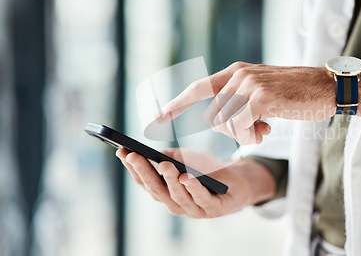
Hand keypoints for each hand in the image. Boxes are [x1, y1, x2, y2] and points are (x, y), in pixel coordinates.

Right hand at [116, 148, 275, 217]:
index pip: (144, 181)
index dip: (132, 168)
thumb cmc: (207, 171)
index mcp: (165, 193)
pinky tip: (186, 177)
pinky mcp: (213, 209)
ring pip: (177, 196)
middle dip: (144, 172)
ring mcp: (193, 209)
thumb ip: (169, 157)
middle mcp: (175, 204)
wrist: (237, 182)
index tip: (122, 151)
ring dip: (169, 180)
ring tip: (164, 165)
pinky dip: (193, 188)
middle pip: (157, 189)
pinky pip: (201, 199)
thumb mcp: (185, 159)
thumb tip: (152, 153)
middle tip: (134, 155)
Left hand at [156, 62, 336, 143]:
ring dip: (242, 135)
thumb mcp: (264, 93)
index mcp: (236, 72)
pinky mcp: (262, 98)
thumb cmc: (297, 94)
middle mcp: (239, 75)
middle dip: (229, 131)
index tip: (157, 116)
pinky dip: (250, 136)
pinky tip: (267, 131)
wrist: (328, 87)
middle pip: (213, 115)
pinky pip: (240, 127)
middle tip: (255, 132)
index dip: (176, 102)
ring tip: (264, 129)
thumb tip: (228, 123)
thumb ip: (242, 102)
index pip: (198, 87)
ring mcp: (250, 85)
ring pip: (225, 123)